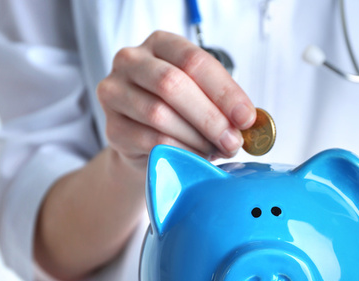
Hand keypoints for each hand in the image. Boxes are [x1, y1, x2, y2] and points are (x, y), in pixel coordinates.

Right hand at [96, 30, 255, 163]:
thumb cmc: (178, 114)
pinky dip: (179, 152)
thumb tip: (247, 121)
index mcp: (160, 44)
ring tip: (215, 151)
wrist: (144, 146)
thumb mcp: (202, 98)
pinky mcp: (111, 127)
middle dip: (210, 117)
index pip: (194, 61)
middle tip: (232, 141)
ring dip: (195, 137)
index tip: (246, 118)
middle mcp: (131, 61)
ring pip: (159, 114)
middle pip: (172, 84)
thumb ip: (222, 104)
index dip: (224, 91)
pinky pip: (149, 140)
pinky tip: (194, 159)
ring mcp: (114, 92)